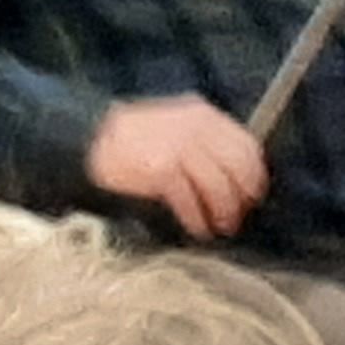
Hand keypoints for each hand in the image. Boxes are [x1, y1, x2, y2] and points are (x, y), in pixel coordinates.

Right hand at [86, 95, 269, 239]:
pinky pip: (190, 201)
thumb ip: (206, 141)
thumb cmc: (136, 138)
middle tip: (240, 214)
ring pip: (219, 186)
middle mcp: (195, 127)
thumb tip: (239, 175)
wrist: (89, 137)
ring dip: (224, 212)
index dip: (256, 175)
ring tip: (222, 226)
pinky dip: (198, 219)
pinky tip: (199, 229)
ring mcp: (178, 147)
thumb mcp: (176, 125)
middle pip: (238, 167)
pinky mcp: (161, 169)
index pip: (246, 145)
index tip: (255, 194)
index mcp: (202, 114)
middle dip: (243, 196)